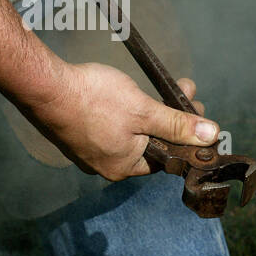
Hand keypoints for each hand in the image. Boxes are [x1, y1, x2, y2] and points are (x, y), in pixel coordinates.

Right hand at [26, 62, 216, 180]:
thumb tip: (211, 136)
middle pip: (149, 144)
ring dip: (148, 112)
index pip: (165, 157)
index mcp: (123, 167)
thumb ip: (178, 125)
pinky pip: (108, 128)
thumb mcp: (144, 110)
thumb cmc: (93, 99)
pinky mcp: (75, 135)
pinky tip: (125, 94)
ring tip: (157, 88)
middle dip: (169, 117)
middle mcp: (104, 166)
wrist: (45, 87)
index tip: (196, 110)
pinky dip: (123, 112)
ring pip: (129, 134)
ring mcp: (87, 151)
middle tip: (183, 91)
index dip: (185, 134)